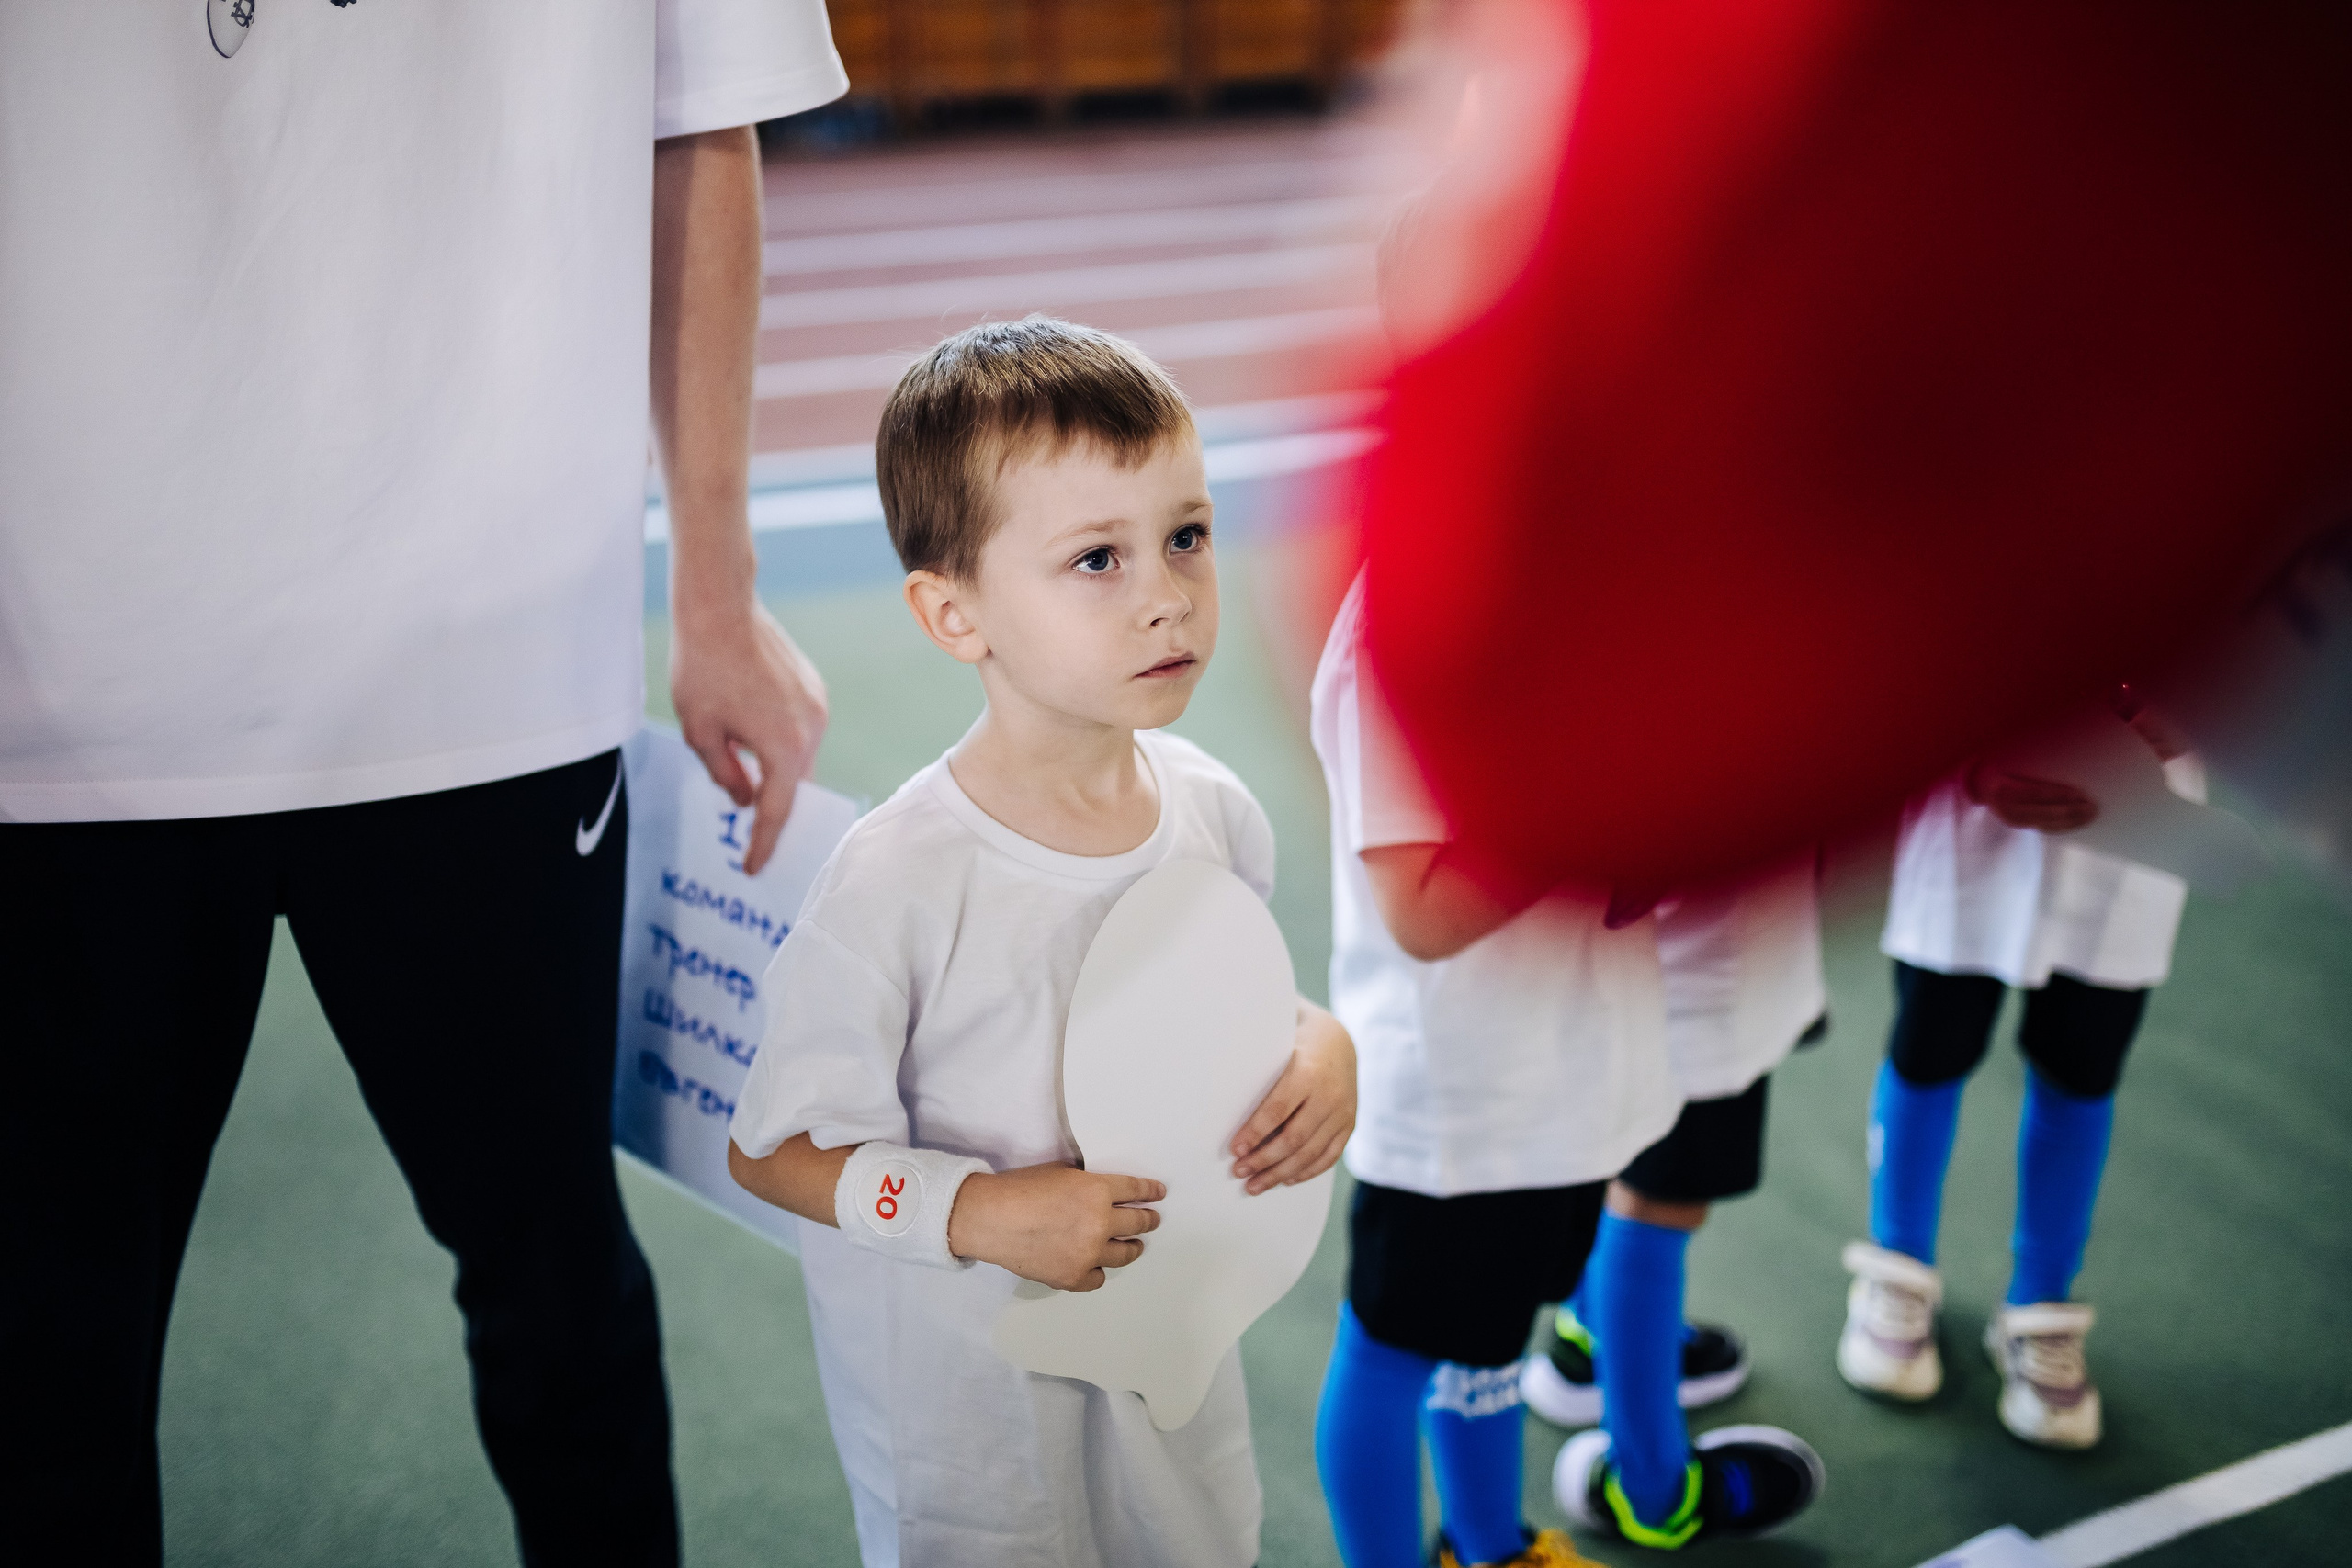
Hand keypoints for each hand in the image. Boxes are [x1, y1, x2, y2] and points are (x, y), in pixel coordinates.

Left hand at [670, 600, 826, 874]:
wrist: (721, 606)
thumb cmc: (702, 669)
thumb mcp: (700, 733)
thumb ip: (726, 774)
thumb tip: (746, 799)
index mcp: (784, 748)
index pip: (776, 812)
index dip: (763, 844)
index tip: (753, 869)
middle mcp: (812, 730)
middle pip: (793, 786)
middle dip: (772, 809)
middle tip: (749, 834)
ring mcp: (818, 706)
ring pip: (798, 758)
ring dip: (775, 771)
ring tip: (742, 772)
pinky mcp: (814, 689)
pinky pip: (801, 731)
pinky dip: (780, 744)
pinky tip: (751, 734)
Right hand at [946, 1163, 1163, 1291]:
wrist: (989, 1219)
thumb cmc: (1019, 1189)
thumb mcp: (1060, 1173)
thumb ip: (1087, 1184)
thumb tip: (1104, 1193)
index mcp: (1097, 1191)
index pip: (1135, 1190)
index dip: (1150, 1192)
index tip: (1159, 1194)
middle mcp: (1099, 1223)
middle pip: (1137, 1222)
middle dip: (1148, 1220)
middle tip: (1152, 1220)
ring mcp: (1088, 1254)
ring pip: (1124, 1253)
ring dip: (1132, 1247)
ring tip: (1134, 1246)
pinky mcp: (1073, 1277)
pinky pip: (1099, 1277)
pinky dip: (1099, 1270)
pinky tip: (1097, 1265)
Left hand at [1231, 999, 1356, 1194]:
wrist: (1340, 1041)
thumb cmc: (1295, 1042)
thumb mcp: (1276, 1043)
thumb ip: (1254, 1062)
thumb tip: (1212, 1079)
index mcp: (1307, 1071)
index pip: (1277, 1110)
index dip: (1254, 1133)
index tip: (1234, 1150)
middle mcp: (1329, 1094)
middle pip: (1294, 1138)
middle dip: (1263, 1160)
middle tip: (1239, 1172)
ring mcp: (1343, 1112)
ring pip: (1310, 1153)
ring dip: (1280, 1173)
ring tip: (1255, 1185)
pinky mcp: (1349, 1124)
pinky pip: (1329, 1156)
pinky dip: (1306, 1172)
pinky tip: (1285, 1180)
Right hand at [1965, 763, 2098, 832]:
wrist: (1979, 782)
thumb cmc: (1999, 766)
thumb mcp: (2011, 761)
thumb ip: (2033, 766)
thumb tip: (2062, 767)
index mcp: (2004, 788)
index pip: (2037, 794)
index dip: (2060, 795)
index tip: (2080, 795)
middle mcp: (2006, 807)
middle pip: (2044, 811)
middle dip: (2071, 810)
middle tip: (2091, 807)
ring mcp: (2011, 818)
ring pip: (2046, 823)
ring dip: (2071, 820)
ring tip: (2089, 814)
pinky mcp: (2018, 824)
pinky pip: (2044, 828)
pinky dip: (2063, 826)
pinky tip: (2077, 821)